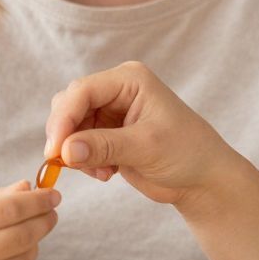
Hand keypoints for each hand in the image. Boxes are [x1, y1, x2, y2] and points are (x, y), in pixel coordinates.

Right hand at [44, 61, 244, 209]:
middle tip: (68, 164)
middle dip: (66, 134)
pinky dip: (82, 160)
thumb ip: (104, 146)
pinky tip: (106, 174)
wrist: (202, 179)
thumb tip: (65, 151)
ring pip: (71, 125)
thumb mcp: (146, 148)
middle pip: (70, 104)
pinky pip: (78, 142)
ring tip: (100, 172)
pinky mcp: (108, 134)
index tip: (55, 150)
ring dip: (75, 151)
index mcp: (130, 80)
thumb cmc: (187, 154)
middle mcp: (117, 90)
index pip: (83, 91)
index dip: (64, 119)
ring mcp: (111, 112)